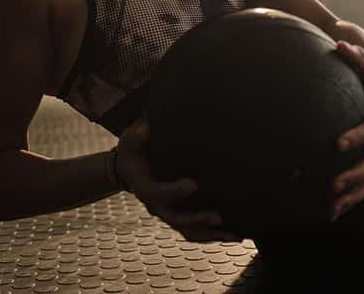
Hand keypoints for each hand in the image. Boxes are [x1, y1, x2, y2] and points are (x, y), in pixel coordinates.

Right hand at [116, 119, 241, 241]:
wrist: (131, 168)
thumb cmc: (134, 151)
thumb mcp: (130, 141)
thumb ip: (136, 136)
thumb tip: (145, 128)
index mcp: (144, 188)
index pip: (157, 194)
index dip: (174, 192)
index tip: (193, 184)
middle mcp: (155, 206)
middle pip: (176, 219)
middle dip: (197, 219)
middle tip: (218, 216)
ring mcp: (168, 213)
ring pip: (188, 231)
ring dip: (210, 233)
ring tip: (232, 234)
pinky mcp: (178, 216)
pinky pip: (195, 232)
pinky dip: (213, 235)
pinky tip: (233, 234)